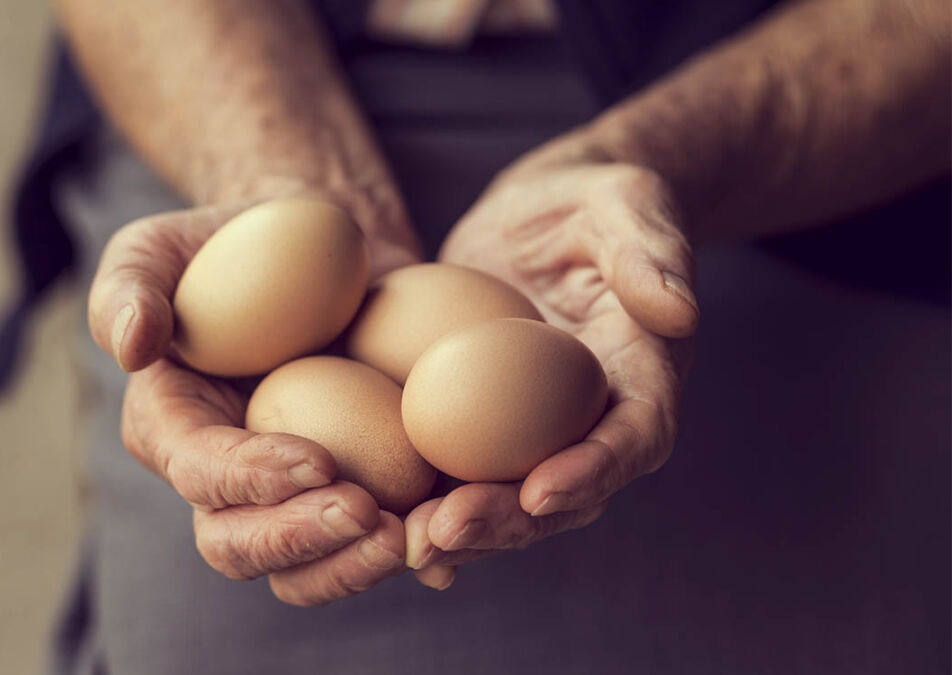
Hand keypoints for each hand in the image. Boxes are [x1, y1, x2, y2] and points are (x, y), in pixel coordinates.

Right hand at [89, 203, 418, 605]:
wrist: (322, 246)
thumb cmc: (232, 242)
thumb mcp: (161, 245)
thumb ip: (130, 285)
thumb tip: (132, 347)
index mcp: (174, 429)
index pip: (199, 473)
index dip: (250, 479)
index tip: (318, 461)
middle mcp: (226, 479)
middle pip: (242, 547)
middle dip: (301, 542)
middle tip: (368, 515)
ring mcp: (292, 493)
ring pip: (308, 566)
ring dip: (356, 565)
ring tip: (416, 537)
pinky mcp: (357, 483)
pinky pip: (374, 539)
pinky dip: (411, 551)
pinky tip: (448, 541)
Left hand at [406, 161, 698, 588]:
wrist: (541, 213)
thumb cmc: (593, 201)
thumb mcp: (626, 203)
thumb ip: (650, 251)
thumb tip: (677, 311)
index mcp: (641, 376)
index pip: (634, 437)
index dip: (593, 471)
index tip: (541, 490)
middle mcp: (593, 419)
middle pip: (565, 492)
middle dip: (510, 521)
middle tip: (447, 530)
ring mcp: (536, 429)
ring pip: (509, 499)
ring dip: (463, 529)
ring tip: (405, 542)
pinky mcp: (484, 424)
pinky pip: (462, 473)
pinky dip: (427, 503)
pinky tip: (382, 522)